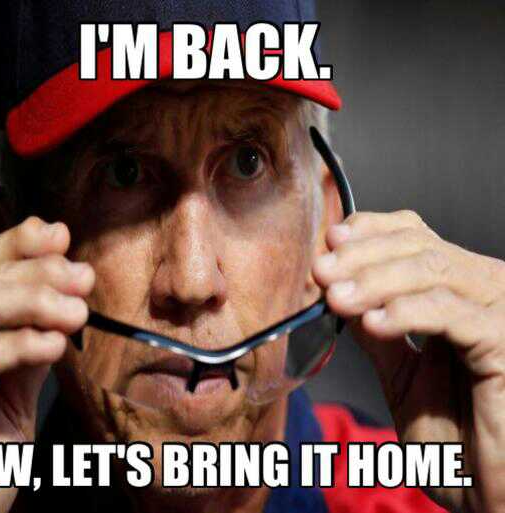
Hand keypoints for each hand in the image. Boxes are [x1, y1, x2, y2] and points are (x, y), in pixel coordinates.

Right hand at [0, 217, 93, 512]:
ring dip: (36, 300)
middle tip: (82, 276)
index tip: (60, 237)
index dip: (19, 246)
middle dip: (41, 271)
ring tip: (76, 311)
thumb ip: (27, 352)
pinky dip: (20, 345)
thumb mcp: (12, 397)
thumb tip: (59, 313)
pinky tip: (53, 344)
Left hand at [313, 210, 504, 512]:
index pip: (414, 237)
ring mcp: (497, 312)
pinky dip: (406, 311)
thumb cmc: (457, 438)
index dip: (370, 232)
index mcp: (458, 293)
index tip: (330, 241)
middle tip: (322, 271)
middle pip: (419, 247)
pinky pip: (451, 311)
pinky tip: (374, 322)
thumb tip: (339, 293)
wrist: (491, 490)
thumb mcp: (402, 375)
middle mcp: (482, 292)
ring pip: (432, 270)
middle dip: (361, 256)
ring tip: (337, 297)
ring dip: (374, 280)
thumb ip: (378, 334)